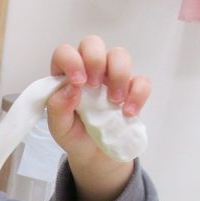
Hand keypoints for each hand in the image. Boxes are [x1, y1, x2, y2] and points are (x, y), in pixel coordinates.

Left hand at [45, 36, 150, 200]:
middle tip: (94, 86)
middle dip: (95, 60)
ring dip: (118, 74)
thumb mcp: (59, 127)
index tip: (78, 82)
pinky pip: (142, 80)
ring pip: (120, 55)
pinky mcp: (132, 90)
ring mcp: (111, 78)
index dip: (72, 60)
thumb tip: (71, 87)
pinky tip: (128, 112)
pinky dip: (138, 94)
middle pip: (93, 43)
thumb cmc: (74, 136)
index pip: (65, 52)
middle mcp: (89, 70)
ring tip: (114, 101)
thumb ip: (57, 107)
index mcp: (66, 75)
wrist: (95, 157)